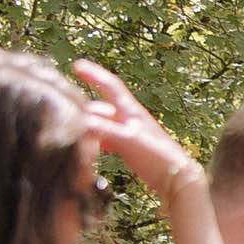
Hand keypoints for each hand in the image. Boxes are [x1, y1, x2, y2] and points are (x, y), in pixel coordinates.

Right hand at [72, 59, 200, 197]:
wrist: (177, 179)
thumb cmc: (158, 156)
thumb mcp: (128, 140)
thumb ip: (103, 130)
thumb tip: (78, 121)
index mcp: (131, 111)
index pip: (110, 86)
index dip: (94, 74)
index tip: (77, 65)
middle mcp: (129, 119)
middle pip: (100, 107)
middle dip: (83, 107)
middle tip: (65, 110)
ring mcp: (127, 133)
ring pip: (101, 124)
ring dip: (87, 126)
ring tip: (71, 130)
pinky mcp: (127, 148)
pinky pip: (104, 139)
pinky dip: (93, 141)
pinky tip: (84, 148)